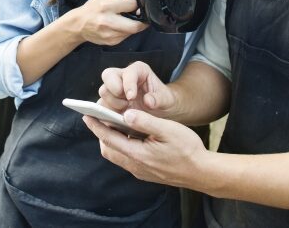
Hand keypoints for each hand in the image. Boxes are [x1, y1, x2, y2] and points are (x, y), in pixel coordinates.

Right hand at [70, 0, 148, 45]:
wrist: (79, 24)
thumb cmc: (93, 7)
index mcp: (106, 6)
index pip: (131, 4)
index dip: (137, 3)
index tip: (136, 3)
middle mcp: (108, 22)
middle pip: (136, 25)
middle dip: (141, 19)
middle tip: (138, 14)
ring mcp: (110, 34)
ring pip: (132, 32)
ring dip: (134, 25)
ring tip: (127, 19)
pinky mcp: (111, 42)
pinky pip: (126, 36)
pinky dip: (127, 30)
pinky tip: (120, 26)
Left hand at [83, 109, 205, 187]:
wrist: (202, 172)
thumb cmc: (188, 149)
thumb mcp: (168, 129)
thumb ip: (145, 121)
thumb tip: (125, 114)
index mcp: (138, 154)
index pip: (109, 139)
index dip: (96, 126)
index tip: (86, 115)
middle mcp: (136, 166)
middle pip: (109, 149)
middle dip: (101, 133)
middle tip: (99, 117)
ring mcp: (140, 171)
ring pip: (117, 155)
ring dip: (112, 140)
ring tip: (114, 124)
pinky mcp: (146, 173)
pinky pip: (127, 159)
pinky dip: (122, 146)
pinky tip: (131, 136)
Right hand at [98, 61, 176, 116]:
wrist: (161, 111)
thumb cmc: (164, 101)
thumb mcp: (167, 100)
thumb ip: (159, 99)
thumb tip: (148, 101)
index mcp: (138, 70)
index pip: (128, 72)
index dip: (128, 84)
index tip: (131, 97)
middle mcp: (123, 77)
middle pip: (108, 76)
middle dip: (114, 92)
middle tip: (126, 104)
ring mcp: (114, 90)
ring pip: (103, 92)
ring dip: (111, 105)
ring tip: (125, 114)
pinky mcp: (110, 103)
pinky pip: (101, 107)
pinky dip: (107, 115)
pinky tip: (118, 121)